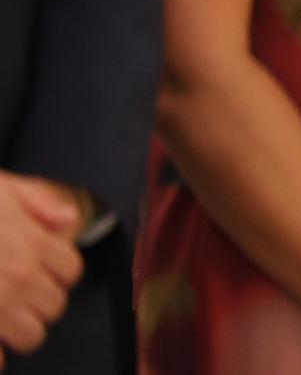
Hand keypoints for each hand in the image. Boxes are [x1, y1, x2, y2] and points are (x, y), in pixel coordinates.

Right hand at [0, 172, 82, 357]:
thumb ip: (37, 201)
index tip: (43, 269)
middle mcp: (19, 278)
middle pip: (54, 306)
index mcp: (31, 244)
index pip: (71, 271)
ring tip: (4, 318)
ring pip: (31, 336)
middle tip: (19, 294)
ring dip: (20, 329)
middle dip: (39, 302)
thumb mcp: (1, 187)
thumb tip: (67, 219)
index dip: (58, 271)